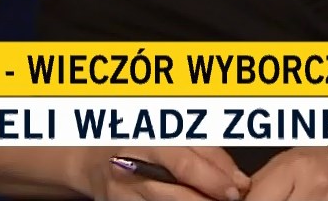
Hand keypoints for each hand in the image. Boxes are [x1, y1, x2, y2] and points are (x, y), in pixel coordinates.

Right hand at [67, 147, 249, 200]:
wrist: (90, 161)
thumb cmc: (135, 141)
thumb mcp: (166, 133)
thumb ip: (203, 151)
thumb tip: (237, 178)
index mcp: (142, 141)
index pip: (184, 162)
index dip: (214, 178)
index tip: (238, 188)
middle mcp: (129, 170)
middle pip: (176, 194)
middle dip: (208, 199)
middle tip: (231, 199)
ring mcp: (122, 196)